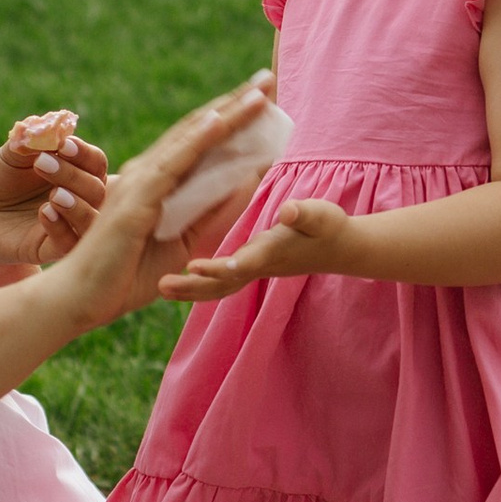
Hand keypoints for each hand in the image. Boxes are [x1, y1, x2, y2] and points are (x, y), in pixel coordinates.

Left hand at [0, 110, 107, 268]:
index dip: (84, 153)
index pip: (96, 163)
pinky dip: (61, 227)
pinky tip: (44, 212)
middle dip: (72, 175)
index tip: (62, 144)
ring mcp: (67, 226)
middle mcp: (79, 200)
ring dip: (77, 205)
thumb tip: (53, 126)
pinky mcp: (49, 249)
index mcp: (75, 173)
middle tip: (41, 163)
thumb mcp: (11, 155)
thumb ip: (32, 140)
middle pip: (98, 190)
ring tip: (54, 194)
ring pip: (92, 221)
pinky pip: (69, 244)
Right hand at [49, 76, 277, 327]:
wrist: (78, 299)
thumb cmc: (123, 276)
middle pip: (199, 129)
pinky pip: (173, 163)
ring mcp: (140, 182)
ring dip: (227, 113)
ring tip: (259, 91)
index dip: (232, 118)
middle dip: (236, 103)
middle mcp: (148, 173)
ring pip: (191, 138)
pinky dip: (198, 140)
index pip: (200, 142)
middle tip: (269, 78)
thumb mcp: (182, 243)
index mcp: (156, 182)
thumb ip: (210, 214)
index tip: (262, 98)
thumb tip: (247, 183)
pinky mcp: (135, 199)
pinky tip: (221, 120)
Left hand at [160, 197, 351, 300]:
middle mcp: (259, 267)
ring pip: (218, 287)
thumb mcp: (321, 216)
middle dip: (192, 287)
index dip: (220, 267)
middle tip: (162, 286)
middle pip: (222, 284)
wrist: (339, 249)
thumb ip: (304, 214)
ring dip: (190, 290)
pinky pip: (220, 280)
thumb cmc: (329, 228)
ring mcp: (254, 270)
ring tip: (160, 287)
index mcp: (271, 253)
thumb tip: (288, 211)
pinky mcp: (251, 267)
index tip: (194, 267)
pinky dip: (198, 283)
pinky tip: (176, 281)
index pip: (243, 264)